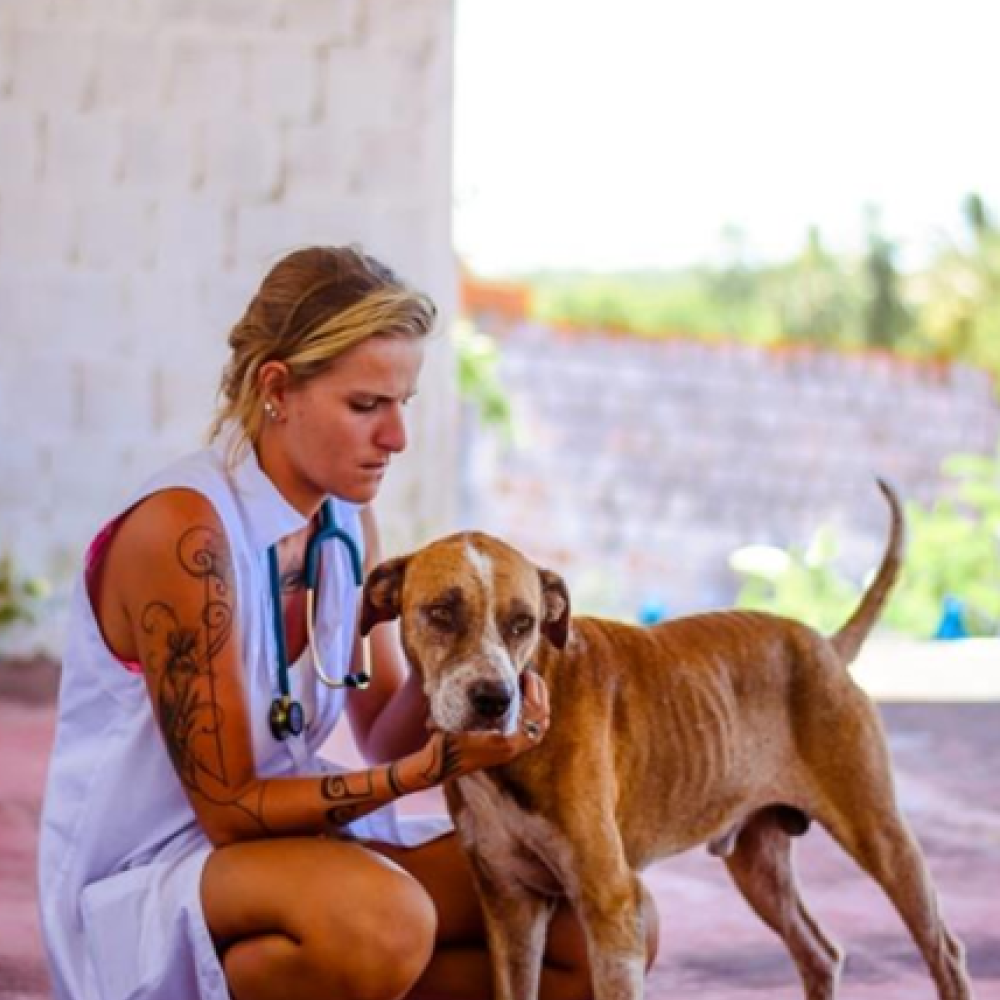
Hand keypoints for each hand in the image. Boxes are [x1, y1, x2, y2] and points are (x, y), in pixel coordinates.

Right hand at [394, 671, 550, 788]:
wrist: (439, 766)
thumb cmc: (446, 742)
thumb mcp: (457, 721)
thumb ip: (474, 708)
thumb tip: (486, 680)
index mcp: (507, 742)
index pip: (535, 712)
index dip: (534, 690)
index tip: (525, 673)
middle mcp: (513, 748)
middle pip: (542, 720)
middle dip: (541, 694)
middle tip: (530, 675)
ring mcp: (512, 751)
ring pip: (540, 728)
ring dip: (540, 705)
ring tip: (529, 685)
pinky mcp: (507, 751)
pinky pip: (532, 733)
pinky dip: (534, 716)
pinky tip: (523, 702)